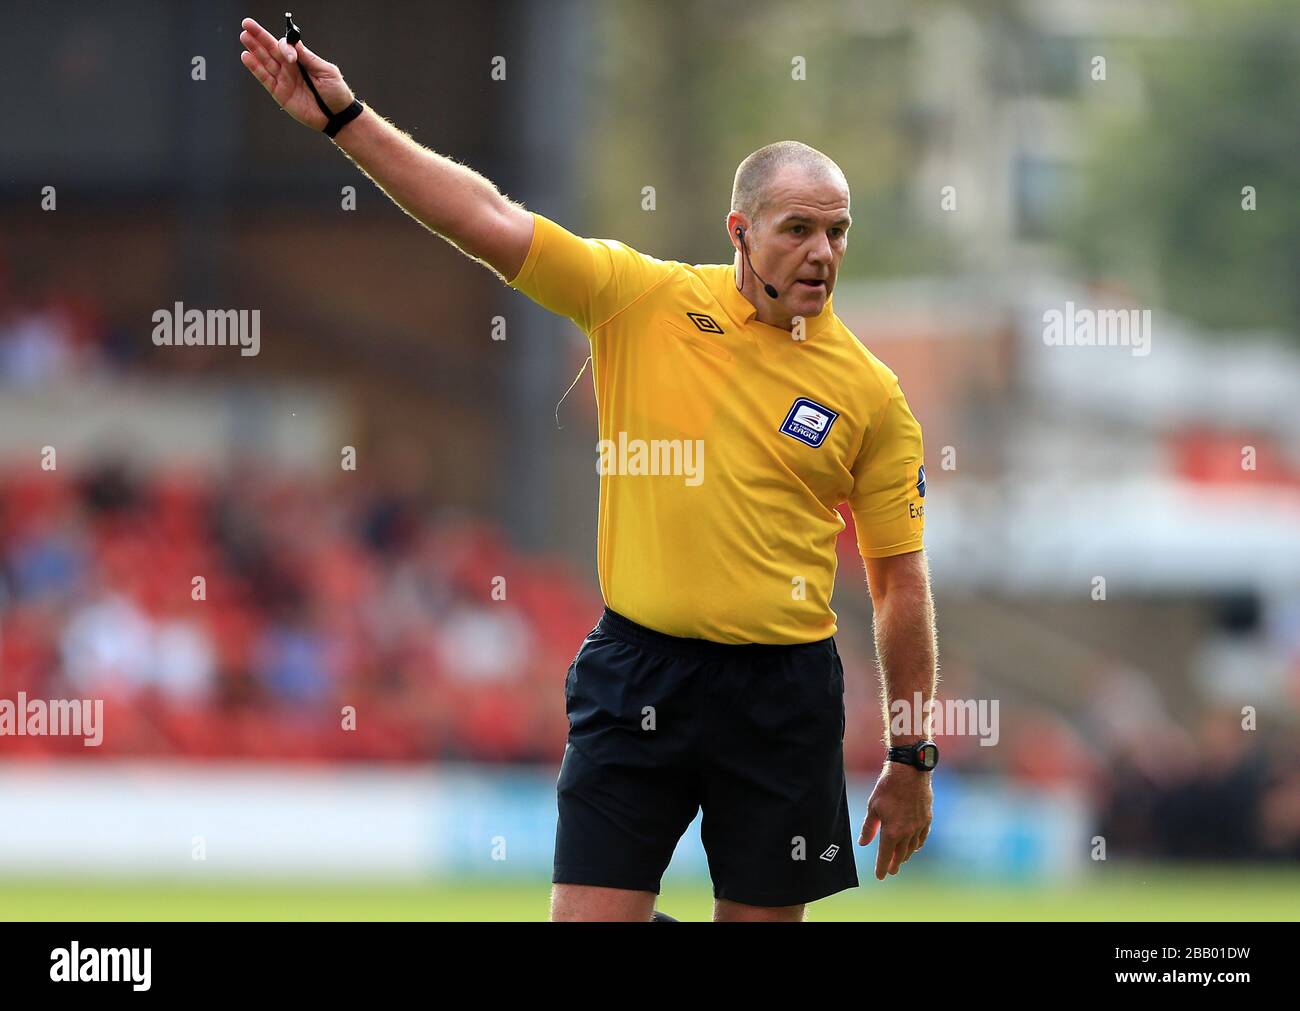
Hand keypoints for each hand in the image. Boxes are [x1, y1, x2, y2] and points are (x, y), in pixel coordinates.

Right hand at [239, 17, 354, 130]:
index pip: (286, 46)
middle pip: (271, 50)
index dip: (284, 47)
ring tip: (244, 37)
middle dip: (259, 37)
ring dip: (254, 49)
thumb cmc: (336, 92)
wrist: (337, 116)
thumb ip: (308, 58)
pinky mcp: (279, 93)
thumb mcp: (326, 72)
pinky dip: (256, 68)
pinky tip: (246, 57)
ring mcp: (284, 80)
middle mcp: (290, 68)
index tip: (291, 57)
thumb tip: (294, 44)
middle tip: (247, 24)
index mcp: (302, 60)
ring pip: (265, 61)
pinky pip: (265, 79)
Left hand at [858, 761, 932, 878]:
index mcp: (892, 831)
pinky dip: (918, 844)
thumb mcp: (873, 807)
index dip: (881, 866)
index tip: (880, 876)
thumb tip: (863, 843)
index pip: (885, 855)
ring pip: (913, 848)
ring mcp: (919, 826)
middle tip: (890, 871)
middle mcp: (907, 832)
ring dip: (906, 855)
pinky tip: (915, 847)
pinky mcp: (927, 818)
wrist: (909, 772)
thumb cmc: (887, 787)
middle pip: (900, 854)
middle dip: (894, 864)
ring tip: (901, 860)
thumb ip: (868, 828)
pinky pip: (923, 837)